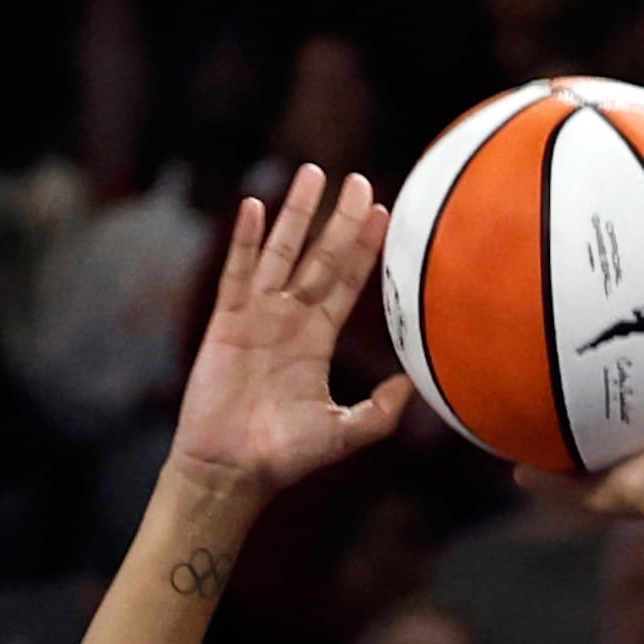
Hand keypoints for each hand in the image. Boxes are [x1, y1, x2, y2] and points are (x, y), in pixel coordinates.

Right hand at [167, 169, 407, 502]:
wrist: (233, 470)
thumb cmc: (284, 455)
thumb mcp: (345, 432)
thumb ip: (382, 410)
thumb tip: (416, 382)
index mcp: (316, 339)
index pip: (347, 282)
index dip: (365, 248)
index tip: (382, 212)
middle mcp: (289, 319)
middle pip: (320, 256)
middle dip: (339, 219)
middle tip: (358, 180)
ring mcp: (257, 316)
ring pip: (281, 253)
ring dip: (296, 214)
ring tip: (312, 174)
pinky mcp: (227, 322)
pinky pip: (239, 273)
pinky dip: (246, 240)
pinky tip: (253, 206)